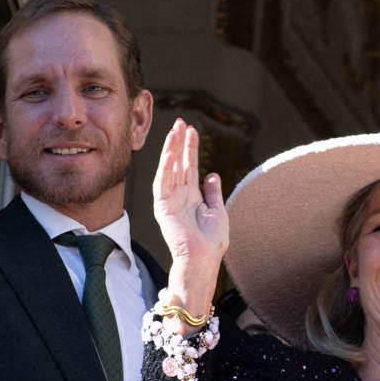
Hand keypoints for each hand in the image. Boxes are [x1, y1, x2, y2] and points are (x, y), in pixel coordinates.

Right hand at [153, 118, 228, 271]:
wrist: (204, 258)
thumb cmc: (212, 241)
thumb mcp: (218, 211)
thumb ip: (213, 192)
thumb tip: (212, 174)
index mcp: (192, 196)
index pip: (190, 166)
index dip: (190, 148)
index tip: (192, 129)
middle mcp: (179, 196)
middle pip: (178, 163)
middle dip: (179, 142)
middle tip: (180, 122)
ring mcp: (170, 200)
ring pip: (169, 169)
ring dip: (171, 150)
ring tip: (175, 131)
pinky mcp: (162, 208)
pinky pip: (162, 184)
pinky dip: (165, 168)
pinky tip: (170, 153)